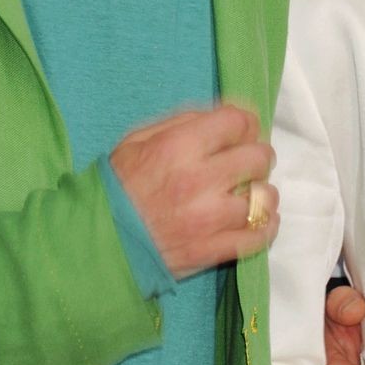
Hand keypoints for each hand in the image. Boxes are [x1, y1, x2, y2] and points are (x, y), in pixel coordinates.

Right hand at [110, 103, 278, 277]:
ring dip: (261, 193)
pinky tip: (256, 220)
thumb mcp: (138, 140)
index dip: (246, 123)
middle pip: (259, 157)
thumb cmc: (116, 186)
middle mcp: (199, 180)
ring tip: (249, 195)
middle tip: (247, 163)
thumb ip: (182, 122)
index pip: (238, 122)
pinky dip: (265, 226)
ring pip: (264, 198)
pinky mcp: (211, 250)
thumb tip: (223, 114)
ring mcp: (209, 218)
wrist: (98, 240)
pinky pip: (258, 236)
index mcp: (179, 147)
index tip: (242, 131)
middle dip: (257, 156)